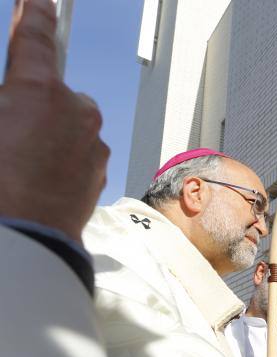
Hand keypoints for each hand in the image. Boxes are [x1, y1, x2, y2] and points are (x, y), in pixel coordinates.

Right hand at [0, 0, 108, 242]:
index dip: (35, 13)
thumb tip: (11, 105)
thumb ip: (5, 101)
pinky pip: (76, 150)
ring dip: (45, 131)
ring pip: (65, 122)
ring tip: (16, 163)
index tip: (41, 0)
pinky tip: (35, 177)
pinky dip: (58, 155)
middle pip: (50, 89)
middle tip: (4, 130)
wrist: (24, 243)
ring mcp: (92, 143)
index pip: (35, 38)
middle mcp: (76, 111)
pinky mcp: (98, 170)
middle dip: (29, 100)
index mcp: (38, 91)